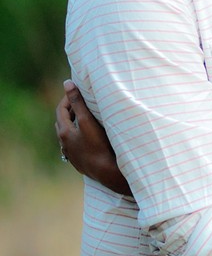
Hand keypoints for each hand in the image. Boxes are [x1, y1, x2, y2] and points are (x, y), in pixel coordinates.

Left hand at [55, 80, 130, 195]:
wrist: (108, 172)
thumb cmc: (99, 145)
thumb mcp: (87, 120)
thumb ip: (78, 102)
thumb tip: (67, 83)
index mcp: (64, 133)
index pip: (61, 110)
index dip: (68, 98)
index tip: (77, 90)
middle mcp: (64, 144)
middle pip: (63, 123)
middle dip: (71, 111)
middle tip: (83, 102)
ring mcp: (72, 155)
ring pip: (69, 135)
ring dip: (75, 125)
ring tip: (87, 118)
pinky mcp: (81, 162)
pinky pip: (77, 146)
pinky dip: (80, 137)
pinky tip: (91, 137)